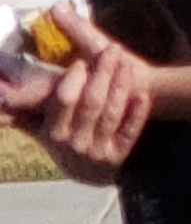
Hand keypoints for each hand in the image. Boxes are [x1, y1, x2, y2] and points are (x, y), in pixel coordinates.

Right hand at [13, 7, 152, 181]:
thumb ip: (23, 114)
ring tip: (128, 63)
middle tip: (112, 49)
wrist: (88, 174)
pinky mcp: (119, 155)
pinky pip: (130, 132)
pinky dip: (136, 114)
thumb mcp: (41, 130)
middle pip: (91, 103)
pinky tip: (143, 95)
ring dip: (121, 86)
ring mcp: (98, 150)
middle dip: (102, 73)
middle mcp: (75, 142)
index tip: (81, 60)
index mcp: (54, 132)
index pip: (63, 101)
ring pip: (111, 113)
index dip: (73, 80)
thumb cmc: (63, 140)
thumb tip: (2, 96)